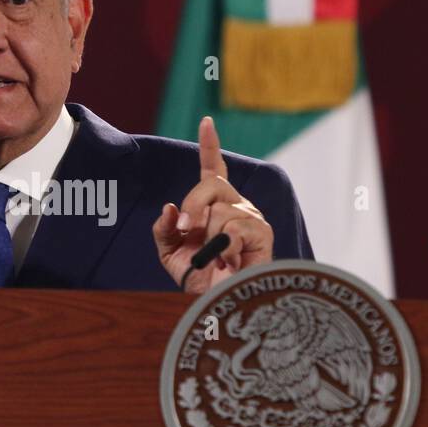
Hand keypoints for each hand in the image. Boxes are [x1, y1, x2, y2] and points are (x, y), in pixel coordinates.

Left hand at [151, 115, 273, 293]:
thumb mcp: (170, 252)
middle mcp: (236, 205)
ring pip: (220, 210)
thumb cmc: (198, 279)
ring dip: (208, 237)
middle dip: (193, 208)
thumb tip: (170, 208)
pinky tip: (228, 260)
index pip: (213, 169)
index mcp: (214, 205)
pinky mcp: (262, 233)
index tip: (206, 122)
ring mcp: (251, 217)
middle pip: (211, 184)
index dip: (209, 146)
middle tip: (188, 231)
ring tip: (213, 256)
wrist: (218, 304)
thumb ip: (165, 228)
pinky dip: (224, 247)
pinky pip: (234, 227)